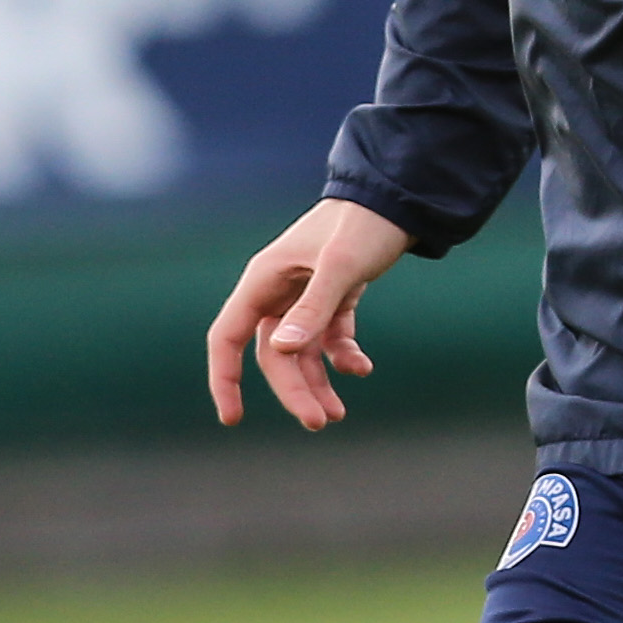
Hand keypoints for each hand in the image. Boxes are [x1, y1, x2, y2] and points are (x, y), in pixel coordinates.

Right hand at [205, 197, 412, 429]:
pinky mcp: (333, 298)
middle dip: (294, 390)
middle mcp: (277, 291)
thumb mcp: (340, 267)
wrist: (398, 199)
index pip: (226, 338)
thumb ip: (313, 309)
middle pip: (272, 355)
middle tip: (320, 423)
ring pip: (301, 353)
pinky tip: (362, 368)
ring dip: (317, 383)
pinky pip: (329, 339)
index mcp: (263, 280)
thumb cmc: (363, 225)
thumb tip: (282, 350)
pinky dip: (342, 356)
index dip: (224, 379)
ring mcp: (305, 296)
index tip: (233, 418)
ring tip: (337, 414)